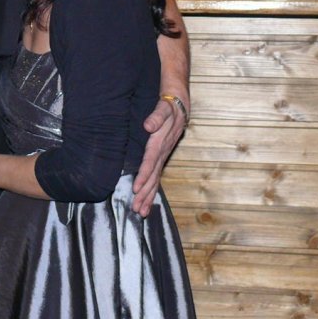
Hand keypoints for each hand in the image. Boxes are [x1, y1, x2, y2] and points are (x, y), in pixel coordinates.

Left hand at [132, 97, 186, 216]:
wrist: (180, 107)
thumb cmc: (169, 107)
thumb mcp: (164, 107)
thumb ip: (156, 116)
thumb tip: (148, 125)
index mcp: (160, 143)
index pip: (150, 162)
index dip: (144, 175)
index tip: (136, 189)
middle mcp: (162, 153)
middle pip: (153, 177)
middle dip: (145, 194)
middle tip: (137, 209)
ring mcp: (163, 157)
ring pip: (155, 180)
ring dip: (148, 196)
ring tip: (141, 211)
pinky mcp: (161, 157)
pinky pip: (156, 176)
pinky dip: (152, 189)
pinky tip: (147, 200)